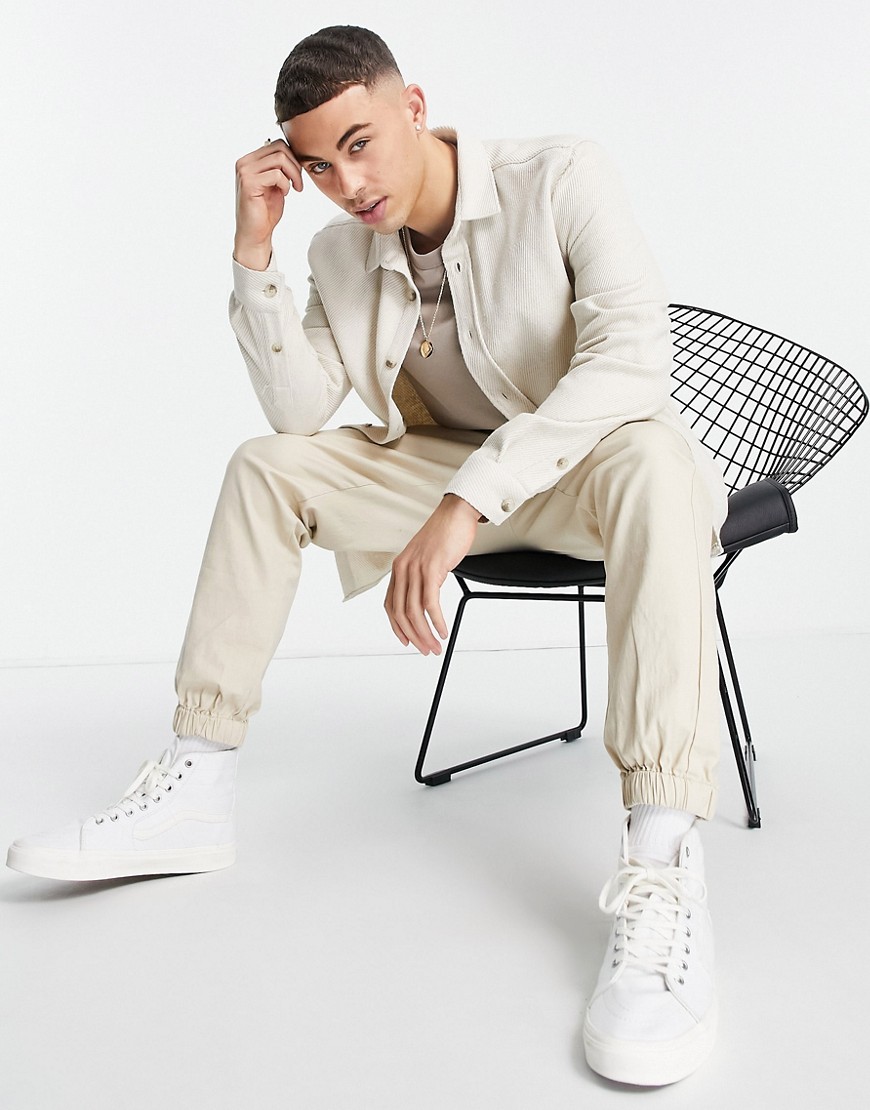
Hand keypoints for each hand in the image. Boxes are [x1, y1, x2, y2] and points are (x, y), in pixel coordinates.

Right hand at [233, 138, 302, 269]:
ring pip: (280, 158)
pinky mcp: (248, 183)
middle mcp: (244, 162)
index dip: (293, 158)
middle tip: (298, 183)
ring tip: (294, 188)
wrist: (256, 233)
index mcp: (250, 160)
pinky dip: (286, 184)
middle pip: (280, 147)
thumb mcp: (275, 184)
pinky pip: (276, 174)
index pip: (277, 144)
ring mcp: (245, 171)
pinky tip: (284, 194)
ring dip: (293, 174)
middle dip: (295, 165)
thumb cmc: (265, 211)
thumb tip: (292, 152)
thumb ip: (279, 167)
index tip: (297, 176)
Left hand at [385, 496, 480, 654]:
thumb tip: (426, 602)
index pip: (391, 605)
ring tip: (435, 645)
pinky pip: (430, 603)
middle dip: (413, 636)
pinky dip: (436, 621)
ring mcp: (416, 569)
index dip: (397, 628)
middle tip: (426, 650)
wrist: (456, 513)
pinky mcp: (431, 568)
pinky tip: (443, 630)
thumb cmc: (444, 535)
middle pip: (401, 613)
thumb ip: (421, 578)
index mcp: (399, 568)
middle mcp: (403, 569)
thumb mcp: (426, 559)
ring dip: (425, 633)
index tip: (407, 642)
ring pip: (414, 611)